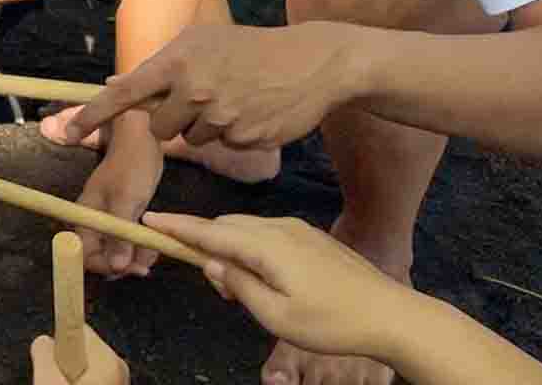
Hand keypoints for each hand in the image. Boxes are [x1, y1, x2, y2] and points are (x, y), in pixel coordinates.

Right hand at [29, 333, 128, 384]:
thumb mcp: (48, 381)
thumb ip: (43, 355)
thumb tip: (42, 341)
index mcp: (108, 361)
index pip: (78, 326)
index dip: (58, 332)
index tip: (52, 318)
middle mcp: (118, 368)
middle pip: (78, 347)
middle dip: (62, 361)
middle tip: (55, 378)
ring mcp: (117, 381)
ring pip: (82, 365)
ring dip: (69, 376)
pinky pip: (89, 377)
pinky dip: (77, 382)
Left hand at [66, 21, 367, 150]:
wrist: (313, 61)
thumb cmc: (250, 48)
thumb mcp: (202, 43)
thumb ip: (160, 67)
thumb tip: (114, 84)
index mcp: (178, 60)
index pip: (125, 93)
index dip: (94, 114)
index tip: (69, 130)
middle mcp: (194, 89)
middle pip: (159, 128)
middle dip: (173, 120)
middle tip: (202, 99)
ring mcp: (220, 115)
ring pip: (192, 139)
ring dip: (206, 126)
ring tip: (235, 99)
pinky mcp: (245, 138)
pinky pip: (223, 146)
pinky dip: (234, 134)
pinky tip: (254, 111)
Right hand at [74, 127, 165, 278]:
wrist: (142, 140)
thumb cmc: (131, 166)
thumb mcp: (126, 201)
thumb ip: (120, 236)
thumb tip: (117, 268)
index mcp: (84, 217)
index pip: (83, 254)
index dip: (103, 266)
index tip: (128, 269)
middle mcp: (92, 222)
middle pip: (99, 256)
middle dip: (121, 265)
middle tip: (145, 266)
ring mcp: (108, 220)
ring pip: (116, 250)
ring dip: (134, 258)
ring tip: (154, 255)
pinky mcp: (122, 217)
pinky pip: (127, 240)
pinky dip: (139, 246)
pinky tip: (154, 246)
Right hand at [142, 212, 410, 362]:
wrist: (393, 315)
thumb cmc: (332, 322)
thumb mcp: (276, 315)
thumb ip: (238, 285)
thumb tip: (212, 263)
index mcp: (267, 246)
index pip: (210, 231)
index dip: (177, 227)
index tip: (148, 218)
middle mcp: (280, 228)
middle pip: (226, 226)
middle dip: (207, 246)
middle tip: (218, 288)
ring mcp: (298, 230)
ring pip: (247, 230)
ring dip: (231, 250)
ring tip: (244, 290)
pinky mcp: (311, 238)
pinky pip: (267, 234)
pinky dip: (252, 249)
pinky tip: (266, 279)